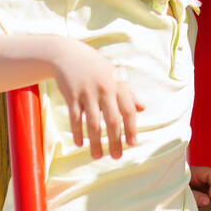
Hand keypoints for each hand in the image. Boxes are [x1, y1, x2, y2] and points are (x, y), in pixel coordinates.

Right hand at [50, 39, 144, 160]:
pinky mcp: (72, 95)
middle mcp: (104, 89)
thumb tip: (142, 108)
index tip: (132, 143)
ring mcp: (87, 93)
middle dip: (115, 141)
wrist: (68, 54)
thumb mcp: (114, 76)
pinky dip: (78, 132)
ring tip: (98, 156)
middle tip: (116, 156)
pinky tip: (79, 144)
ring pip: (93, 123)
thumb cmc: (95, 67)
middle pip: (112, 120)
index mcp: (117, 85)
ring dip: (95, 142)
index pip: (128, 110)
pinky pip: (75, 118)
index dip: (131, 128)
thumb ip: (128, 93)